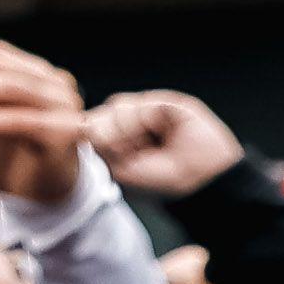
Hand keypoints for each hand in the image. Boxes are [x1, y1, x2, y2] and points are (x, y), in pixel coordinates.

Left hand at [87, 90, 244, 200]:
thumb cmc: (161, 181)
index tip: (114, 158)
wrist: (198, 179)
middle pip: (98, 114)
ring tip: (147, 146)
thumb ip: (100, 143)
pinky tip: (158, 132)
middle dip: (110, 136)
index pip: (87, 126)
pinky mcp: (164, 103)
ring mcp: (146, 113)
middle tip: (132, 153)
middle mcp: (129, 125)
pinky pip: (138, 102)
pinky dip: (143, 121)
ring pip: (116, 106)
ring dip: (127, 130)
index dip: (94, 139)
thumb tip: (85, 120)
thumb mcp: (120, 168)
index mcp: (115, 141)